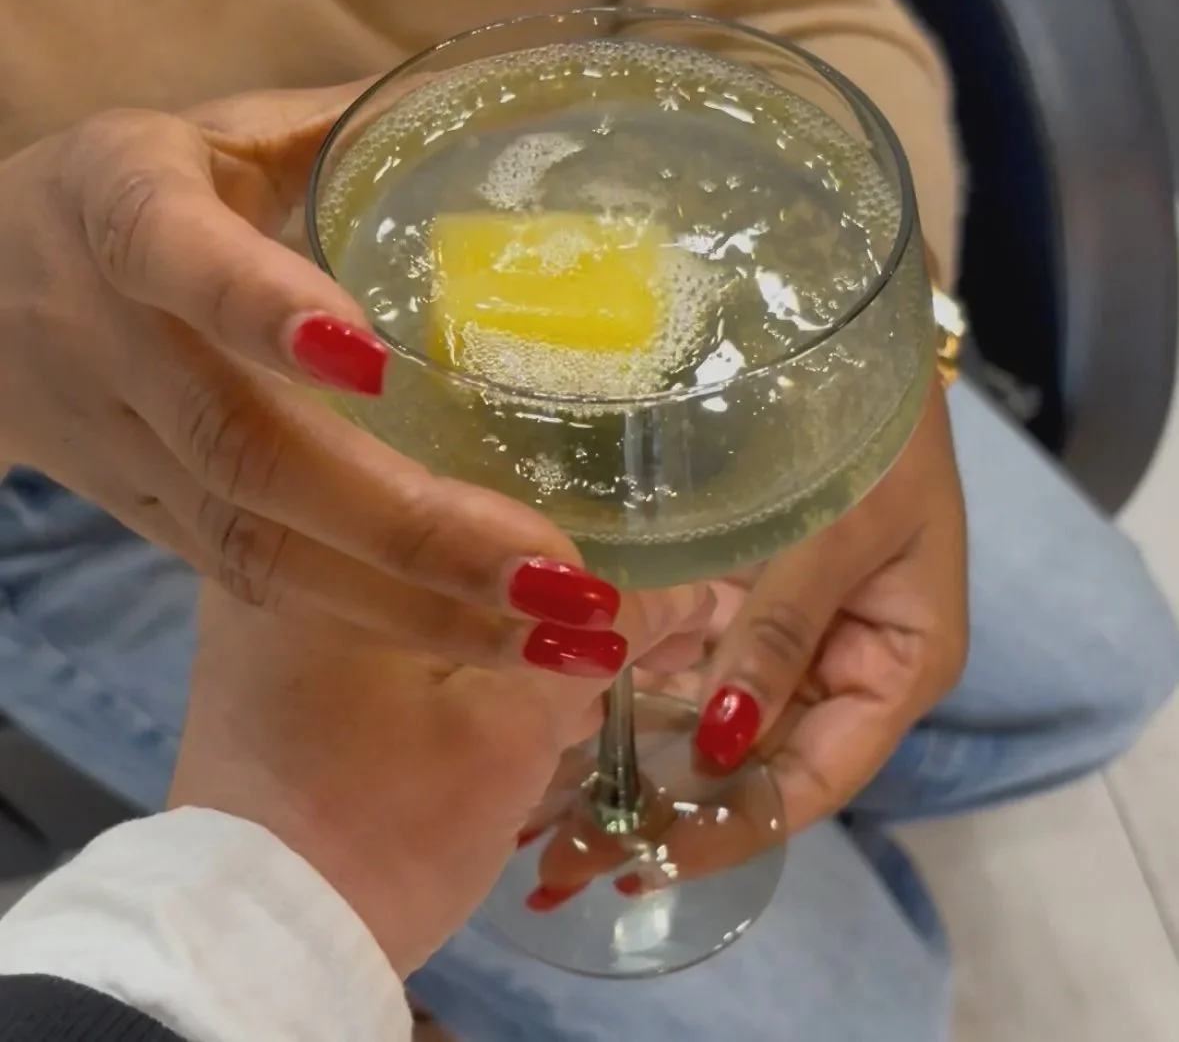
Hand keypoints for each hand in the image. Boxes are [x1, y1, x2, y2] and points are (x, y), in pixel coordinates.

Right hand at [0, 89, 626, 674]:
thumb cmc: (118, 195)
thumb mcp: (206, 133)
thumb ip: (331, 125)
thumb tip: (489, 95)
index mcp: (122, 213)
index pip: (180, 260)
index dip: (261, 307)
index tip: (370, 357)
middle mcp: (117, 345)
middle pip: (249, 451)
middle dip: (410, 524)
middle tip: (557, 572)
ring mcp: (129, 453)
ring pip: (262, 548)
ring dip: (418, 605)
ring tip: (561, 637)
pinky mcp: (154, 523)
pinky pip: (265, 584)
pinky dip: (382, 624)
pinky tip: (496, 644)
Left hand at [168, 579, 713, 975]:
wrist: (260, 947)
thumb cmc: (385, 827)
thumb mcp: (510, 731)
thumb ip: (601, 644)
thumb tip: (699, 592)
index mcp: (321, 538)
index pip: (488, 517)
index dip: (585, 568)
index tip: (668, 599)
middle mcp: (280, 547)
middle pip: (456, 542)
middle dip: (556, 590)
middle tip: (650, 628)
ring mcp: (272, 604)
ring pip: (426, 582)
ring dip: (513, 618)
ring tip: (605, 664)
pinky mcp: (279, 658)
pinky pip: (389, 618)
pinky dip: (457, 641)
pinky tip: (528, 677)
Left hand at [524, 383, 967, 893]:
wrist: (853, 341)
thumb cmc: (876, 432)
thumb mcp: (840, 532)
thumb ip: (780, 633)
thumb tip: (718, 746)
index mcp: (893, 669)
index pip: (811, 780)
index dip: (733, 828)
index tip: (647, 861)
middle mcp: (841, 669)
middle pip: (755, 766)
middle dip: (669, 815)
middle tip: (568, 862)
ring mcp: (790, 636)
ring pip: (714, 725)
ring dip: (640, 767)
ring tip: (548, 818)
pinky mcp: (746, 599)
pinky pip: (690, 661)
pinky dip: (637, 695)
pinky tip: (567, 722)